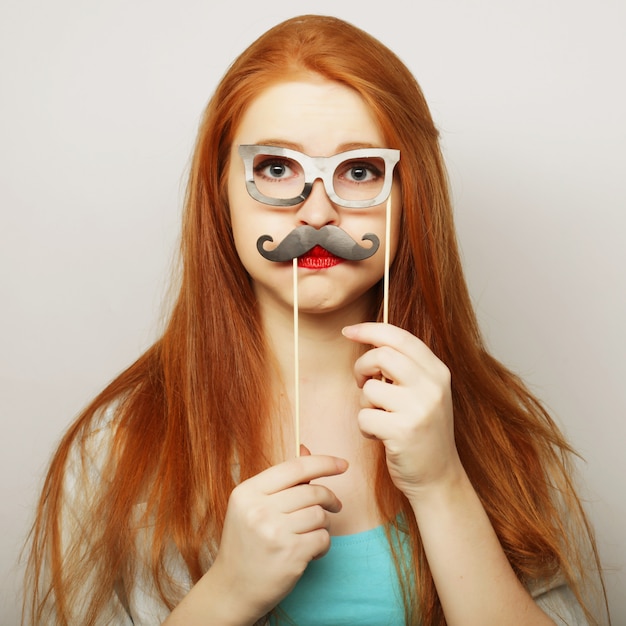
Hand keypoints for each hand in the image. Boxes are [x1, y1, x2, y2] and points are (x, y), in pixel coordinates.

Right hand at [210, 451, 347, 620]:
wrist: (232, 589)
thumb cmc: (246, 543)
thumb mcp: (252, 505)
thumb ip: (280, 479)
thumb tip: (305, 449)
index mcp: (248, 491)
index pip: (295, 467)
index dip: (324, 462)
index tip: (343, 464)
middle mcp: (259, 509)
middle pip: (312, 491)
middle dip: (329, 498)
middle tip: (335, 506)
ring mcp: (274, 533)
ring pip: (319, 515)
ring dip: (323, 524)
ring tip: (312, 532)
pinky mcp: (290, 555)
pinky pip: (323, 538)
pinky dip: (323, 544)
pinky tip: (311, 550)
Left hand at [343, 322, 463, 500]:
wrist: (438, 477)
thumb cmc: (422, 431)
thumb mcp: (424, 393)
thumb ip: (405, 367)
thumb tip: (370, 340)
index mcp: (438, 372)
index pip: (400, 337)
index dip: (370, 330)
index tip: (348, 331)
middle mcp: (432, 386)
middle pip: (382, 355)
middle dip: (362, 367)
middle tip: (361, 383)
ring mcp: (419, 409)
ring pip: (369, 388)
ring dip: (365, 404)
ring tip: (380, 418)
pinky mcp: (403, 432)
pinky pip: (364, 416)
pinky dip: (365, 427)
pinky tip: (380, 437)